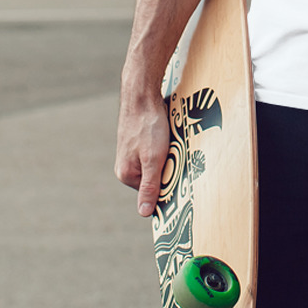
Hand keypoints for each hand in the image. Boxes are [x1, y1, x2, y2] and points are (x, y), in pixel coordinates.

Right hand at [115, 90, 169, 216]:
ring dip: (169, 154)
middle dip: (169, 167)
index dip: (168, 184)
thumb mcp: (153, 159)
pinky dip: (166, 143)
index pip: (153, 192)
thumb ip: (150, 186)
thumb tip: (144, 213)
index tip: (180, 177)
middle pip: (156, 176)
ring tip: (172, 141)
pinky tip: (169, 133)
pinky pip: (158, 148)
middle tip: (176, 152)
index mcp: (127, 174)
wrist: (142, 94)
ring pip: (158, 161)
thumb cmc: (147, 126)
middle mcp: (127, 165)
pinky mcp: (140, 140)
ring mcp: (133, 152)